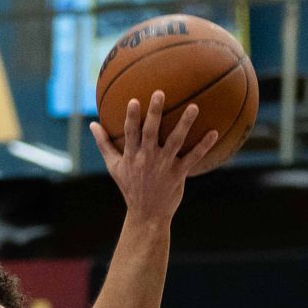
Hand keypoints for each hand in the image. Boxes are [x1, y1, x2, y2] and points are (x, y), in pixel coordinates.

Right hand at [89, 91, 217, 220]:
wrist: (147, 214)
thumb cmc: (130, 187)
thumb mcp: (114, 167)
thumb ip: (104, 144)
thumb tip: (92, 124)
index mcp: (131, 156)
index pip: (130, 133)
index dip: (132, 117)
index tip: (134, 100)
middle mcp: (147, 159)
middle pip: (150, 132)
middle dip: (154, 113)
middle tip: (160, 93)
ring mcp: (164, 166)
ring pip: (175, 141)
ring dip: (184, 124)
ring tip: (194, 106)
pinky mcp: (178, 174)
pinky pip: (193, 157)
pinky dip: (204, 146)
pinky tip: (214, 132)